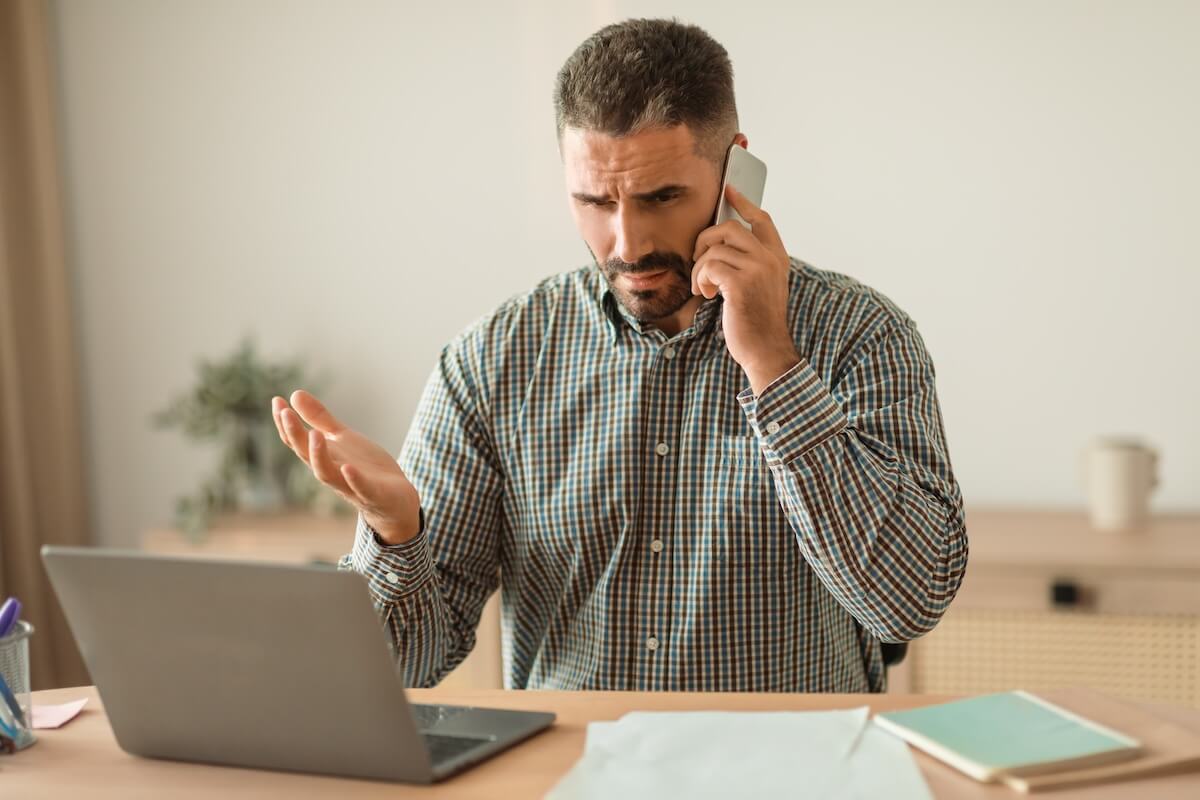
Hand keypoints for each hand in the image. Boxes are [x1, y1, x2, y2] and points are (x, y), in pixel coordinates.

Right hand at [272, 390, 421, 544]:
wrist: (395, 500)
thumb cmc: (364, 468)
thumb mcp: (342, 438)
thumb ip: (319, 419)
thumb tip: (294, 394)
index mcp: (324, 457)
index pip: (298, 441)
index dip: (286, 423)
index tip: (277, 400)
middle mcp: (332, 471)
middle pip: (307, 455)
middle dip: (295, 436)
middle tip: (286, 413)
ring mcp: (350, 485)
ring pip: (327, 474)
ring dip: (319, 456)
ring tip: (314, 434)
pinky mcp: (373, 495)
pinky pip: (361, 489)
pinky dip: (353, 479)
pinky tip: (347, 467)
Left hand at [692, 185, 800, 395]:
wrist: (765, 351)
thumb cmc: (757, 321)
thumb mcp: (760, 286)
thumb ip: (750, 262)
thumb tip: (721, 242)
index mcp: (778, 257)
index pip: (762, 218)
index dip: (743, 202)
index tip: (728, 190)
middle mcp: (770, 259)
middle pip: (730, 227)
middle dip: (706, 240)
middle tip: (699, 260)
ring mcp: (758, 270)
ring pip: (714, 249)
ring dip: (700, 268)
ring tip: (704, 287)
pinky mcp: (741, 284)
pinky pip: (709, 266)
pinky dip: (701, 280)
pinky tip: (707, 294)